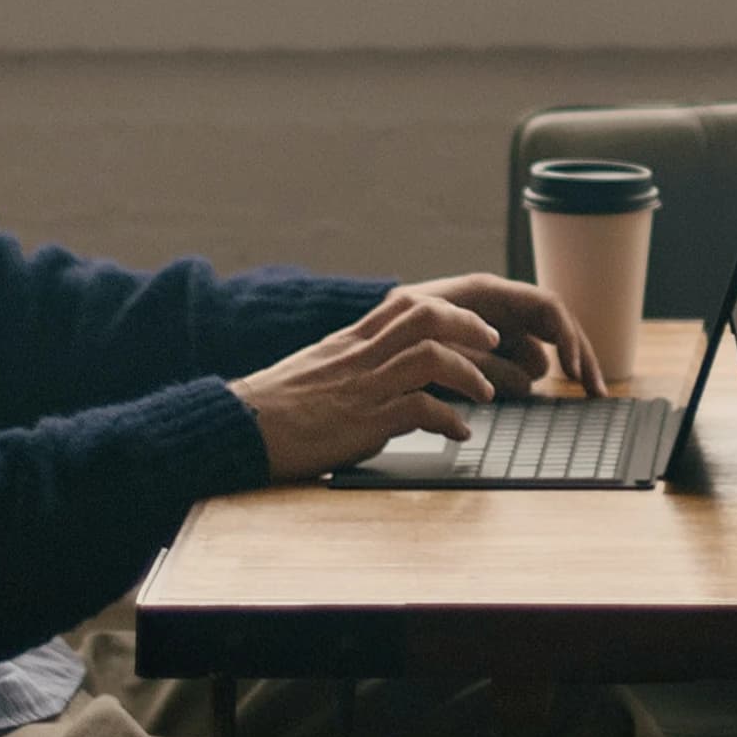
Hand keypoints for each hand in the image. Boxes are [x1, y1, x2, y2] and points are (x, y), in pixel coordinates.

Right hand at [227, 286, 507, 478]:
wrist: (240, 427)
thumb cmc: (280, 405)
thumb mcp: (323, 367)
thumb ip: (360, 360)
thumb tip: (395, 368)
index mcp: (353, 339)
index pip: (409, 302)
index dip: (453, 308)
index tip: (479, 324)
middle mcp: (362, 354)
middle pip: (428, 317)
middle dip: (471, 327)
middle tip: (496, 345)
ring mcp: (363, 386)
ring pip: (430, 357)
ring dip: (469, 374)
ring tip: (486, 395)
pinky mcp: (361, 422)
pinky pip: (417, 410)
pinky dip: (448, 421)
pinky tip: (459, 434)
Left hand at [408, 272, 605, 396]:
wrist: (364, 347)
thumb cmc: (393, 337)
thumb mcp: (434, 346)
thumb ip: (484, 359)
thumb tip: (533, 378)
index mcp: (486, 292)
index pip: (546, 307)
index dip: (567, 337)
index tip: (575, 371)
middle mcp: (496, 305)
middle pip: (555, 324)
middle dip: (579, 355)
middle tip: (595, 392)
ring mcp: (493, 324)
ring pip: (539, 346)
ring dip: (553, 370)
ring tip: (558, 396)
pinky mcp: (486, 349)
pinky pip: (519, 361)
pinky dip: (531, 378)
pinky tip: (535, 396)